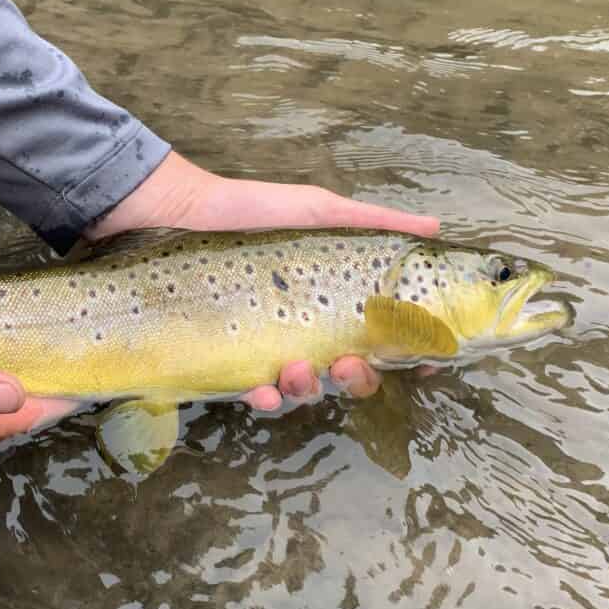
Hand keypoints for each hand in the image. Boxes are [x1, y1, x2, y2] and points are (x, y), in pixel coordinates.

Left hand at [85, 151, 440, 409]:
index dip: (409, 353)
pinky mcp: (224, 358)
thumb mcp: (315, 211)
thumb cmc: (248, 211)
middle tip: (351, 366)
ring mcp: (264, 344)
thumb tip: (435, 227)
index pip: (383, 337)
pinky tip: (262, 388)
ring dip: (310, 389)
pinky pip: (251, 392)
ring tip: (299, 369)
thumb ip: (372, 221)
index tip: (428, 359)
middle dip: (358, 379)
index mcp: (332, 298)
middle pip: (348, 373)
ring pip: (303, 388)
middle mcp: (303, 327)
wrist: (174, 214)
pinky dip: (264, 397)